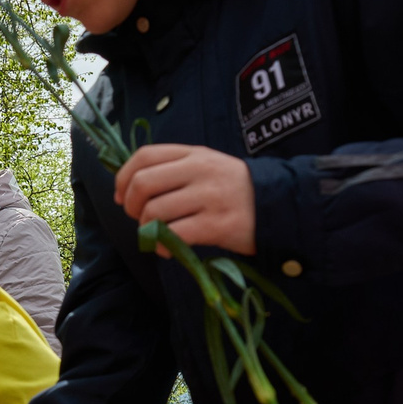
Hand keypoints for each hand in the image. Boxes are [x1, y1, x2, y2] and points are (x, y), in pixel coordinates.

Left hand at [113, 144, 255, 255]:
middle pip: (143, 183)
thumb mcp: (209, 167)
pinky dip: (161, 245)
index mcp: (194, 154)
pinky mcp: (217, 224)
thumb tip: (130, 190)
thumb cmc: (236, 191)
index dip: (123, 177)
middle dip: (131, 205)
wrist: (281, 205)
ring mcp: (209, 197)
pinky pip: (174, 235)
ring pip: (155, 211)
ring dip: (146, 228)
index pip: (144, 156)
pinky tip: (168, 249)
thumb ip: (175, 170)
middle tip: (138, 218)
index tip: (121, 196)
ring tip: (156, 235)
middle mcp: (200, 170)